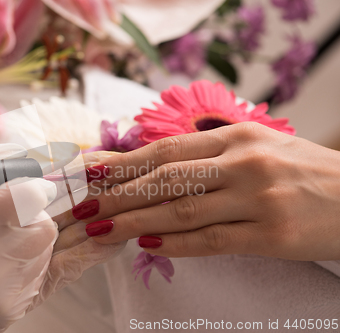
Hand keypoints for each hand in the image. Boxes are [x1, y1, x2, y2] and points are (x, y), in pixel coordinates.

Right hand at [0, 123, 123, 332]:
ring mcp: (14, 290)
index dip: (32, 183)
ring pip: (54, 242)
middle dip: (36, 206)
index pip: (25, 194)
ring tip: (23, 223)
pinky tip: (111, 238)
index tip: (33, 177)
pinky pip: (67, 273)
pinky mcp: (23, 303)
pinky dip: (90, 252)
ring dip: (44, 229)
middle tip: (19, 203)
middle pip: (45, 219)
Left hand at [77, 122, 339, 260]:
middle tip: (84, 204)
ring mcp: (259, 199)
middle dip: (118, 193)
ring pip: (182, 209)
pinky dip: (175, 243)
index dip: (124, 162)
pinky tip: (147, 244)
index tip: (92, 172)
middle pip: (166, 179)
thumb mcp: (259, 145)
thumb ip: (211, 151)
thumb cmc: (300, 172)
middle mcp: (245, 162)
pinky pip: (212, 240)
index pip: (167, 150)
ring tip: (102, 226)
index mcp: (238, 137)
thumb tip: (155, 165)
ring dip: (135, 219)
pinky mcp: (271, 235)